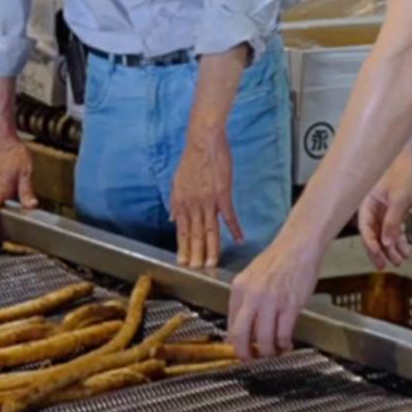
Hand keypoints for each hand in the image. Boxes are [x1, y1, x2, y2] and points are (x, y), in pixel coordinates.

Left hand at [168, 127, 240, 268]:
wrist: (203, 141)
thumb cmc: (191, 159)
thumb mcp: (176, 182)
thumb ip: (175, 203)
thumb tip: (172, 218)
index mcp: (181, 203)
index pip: (182, 231)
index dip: (183, 248)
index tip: (183, 262)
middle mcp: (193, 205)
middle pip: (195, 235)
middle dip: (196, 255)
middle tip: (197, 271)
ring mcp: (208, 201)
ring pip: (210, 230)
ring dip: (212, 249)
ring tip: (212, 264)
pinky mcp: (223, 194)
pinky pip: (229, 216)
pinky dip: (234, 229)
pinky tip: (239, 240)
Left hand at [228, 236, 321, 361]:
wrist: (299, 244)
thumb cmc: (278, 259)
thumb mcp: (253, 276)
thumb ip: (247, 299)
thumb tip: (245, 325)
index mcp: (239, 288)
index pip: (230, 325)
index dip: (236, 343)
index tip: (243, 350)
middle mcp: (252, 296)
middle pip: (241, 336)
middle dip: (246, 354)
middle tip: (252, 360)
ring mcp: (271, 301)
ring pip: (264, 340)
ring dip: (269, 352)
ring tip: (274, 352)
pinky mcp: (291, 305)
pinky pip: (283, 334)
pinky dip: (284, 344)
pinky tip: (287, 343)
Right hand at [357, 150, 411, 270]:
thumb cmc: (405, 169)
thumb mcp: (399, 199)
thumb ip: (392, 221)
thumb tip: (386, 241)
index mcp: (367, 200)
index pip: (365, 227)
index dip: (371, 244)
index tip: (379, 257)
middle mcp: (373, 203)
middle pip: (373, 231)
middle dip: (380, 249)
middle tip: (386, 264)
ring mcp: (383, 204)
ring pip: (384, 230)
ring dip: (391, 245)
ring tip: (400, 258)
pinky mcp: (394, 205)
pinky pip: (393, 225)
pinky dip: (399, 236)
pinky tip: (404, 247)